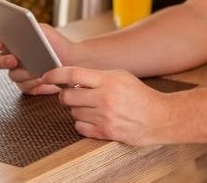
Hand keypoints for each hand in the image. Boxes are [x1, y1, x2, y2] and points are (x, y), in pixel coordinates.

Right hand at [0, 24, 72, 95]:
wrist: (73, 60)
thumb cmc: (55, 42)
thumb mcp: (42, 29)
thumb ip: (27, 25)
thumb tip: (14, 25)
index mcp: (7, 41)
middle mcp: (7, 58)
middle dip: (0, 62)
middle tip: (14, 59)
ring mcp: (16, 73)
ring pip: (11, 75)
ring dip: (24, 72)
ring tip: (37, 70)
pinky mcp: (26, 86)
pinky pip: (24, 87)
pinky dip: (34, 82)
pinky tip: (43, 77)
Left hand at [41, 66, 169, 144]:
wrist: (159, 118)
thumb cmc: (139, 95)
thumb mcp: (120, 76)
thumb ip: (97, 75)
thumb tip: (72, 77)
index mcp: (108, 80)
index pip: (72, 74)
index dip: (54, 74)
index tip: (46, 76)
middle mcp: (104, 98)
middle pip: (67, 96)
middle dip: (65, 95)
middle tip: (72, 94)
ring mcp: (105, 117)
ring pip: (73, 112)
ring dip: (77, 109)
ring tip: (91, 107)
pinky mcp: (106, 133)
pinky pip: (79, 127)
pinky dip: (82, 123)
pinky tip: (93, 118)